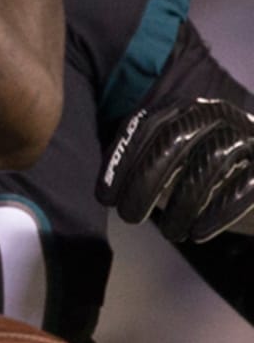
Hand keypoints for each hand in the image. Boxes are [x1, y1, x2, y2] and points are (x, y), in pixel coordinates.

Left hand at [98, 99, 253, 241]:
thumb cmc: (206, 169)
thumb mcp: (173, 161)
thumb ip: (145, 165)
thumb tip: (111, 191)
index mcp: (182, 108)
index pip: (143, 125)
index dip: (119, 162)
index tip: (104, 198)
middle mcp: (213, 112)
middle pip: (171, 141)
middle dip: (144, 182)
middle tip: (129, 217)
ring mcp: (244, 132)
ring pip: (208, 163)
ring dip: (182, 204)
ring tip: (171, 233)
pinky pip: (245, 184)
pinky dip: (219, 212)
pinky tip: (199, 234)